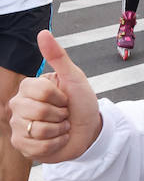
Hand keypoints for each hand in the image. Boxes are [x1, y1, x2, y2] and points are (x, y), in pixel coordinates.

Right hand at [9, 31, 101, 161]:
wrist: (89, 130)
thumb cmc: (81, 102)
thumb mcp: (74, 78)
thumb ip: (58, 56)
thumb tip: (43, 32)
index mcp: (28, 88)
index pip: (38, 91)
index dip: (59, 96)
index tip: (65, 97)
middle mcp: (18, 106)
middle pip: (36, 111)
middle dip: (60, 114)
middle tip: (64, 113)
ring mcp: (18, 126)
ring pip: (37, 130)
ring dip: (59, 130)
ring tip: (62, 126)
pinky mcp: (22, 145)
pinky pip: (38, 148)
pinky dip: (56, 144)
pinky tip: (58, 139)